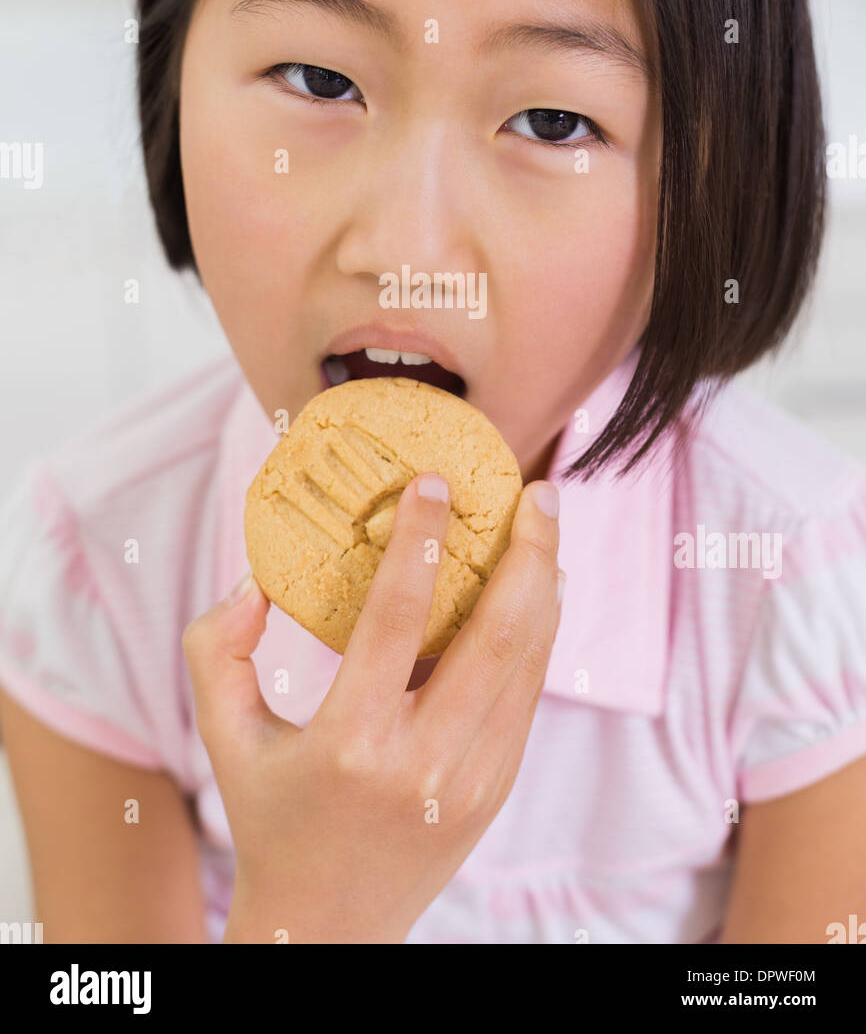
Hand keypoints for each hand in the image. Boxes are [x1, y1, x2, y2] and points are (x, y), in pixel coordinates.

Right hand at [182, 473, 562, 942]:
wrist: (326, 926)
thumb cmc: (271, 817)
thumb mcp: (222, 736)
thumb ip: (217, 650)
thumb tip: (257, 581)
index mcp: (351, 742)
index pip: (399, 616)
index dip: (422, 539)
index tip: (435, 481)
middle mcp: (424, 762)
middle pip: (499, 633)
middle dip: (529, 550)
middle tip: (537, 489)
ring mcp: (472, 779)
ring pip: (529, 661)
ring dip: (546, 583)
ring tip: (546, 523)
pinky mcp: (497, 788)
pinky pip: (527, 693)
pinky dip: (539, 632)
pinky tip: (538, 589)